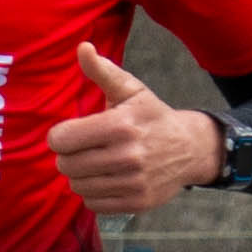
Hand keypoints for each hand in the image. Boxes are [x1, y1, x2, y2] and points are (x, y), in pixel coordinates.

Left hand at [46, 43, 223, 216]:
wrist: (191, 149)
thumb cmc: (153, 117)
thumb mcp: (131, 90)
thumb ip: (103, 71)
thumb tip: (82, 47)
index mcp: (120, 125)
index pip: (62, 140)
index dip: (59, 136)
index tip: (69, 134)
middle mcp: (127, 155)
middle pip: (66, 165)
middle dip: (67, 156)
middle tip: (81, 150)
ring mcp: (134, 182)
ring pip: (78, 186)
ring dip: (79, 176)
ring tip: (93, 164)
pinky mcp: (138, 202)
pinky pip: (94, 204)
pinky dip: (93, 194)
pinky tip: (105, 179)